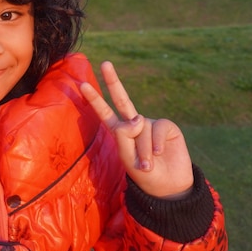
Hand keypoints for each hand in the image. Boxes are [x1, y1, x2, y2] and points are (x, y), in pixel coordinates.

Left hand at [80, 61, 193, 198]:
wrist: (169, 186)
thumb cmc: (145, 175)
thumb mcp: (127, 159)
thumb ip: (125, 138)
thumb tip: (135, 119)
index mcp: (120, 132)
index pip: (104, 113)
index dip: (94, 99)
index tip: (82, 85)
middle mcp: (134, 124)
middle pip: (122, 99)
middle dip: (113, 81)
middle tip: (105, 64)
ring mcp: (150, 123)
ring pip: (141, 127)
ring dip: (143, 149)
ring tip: (147, 164)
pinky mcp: (166, 126)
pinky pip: (157, 128)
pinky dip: (155, 143)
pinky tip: (158, 153)